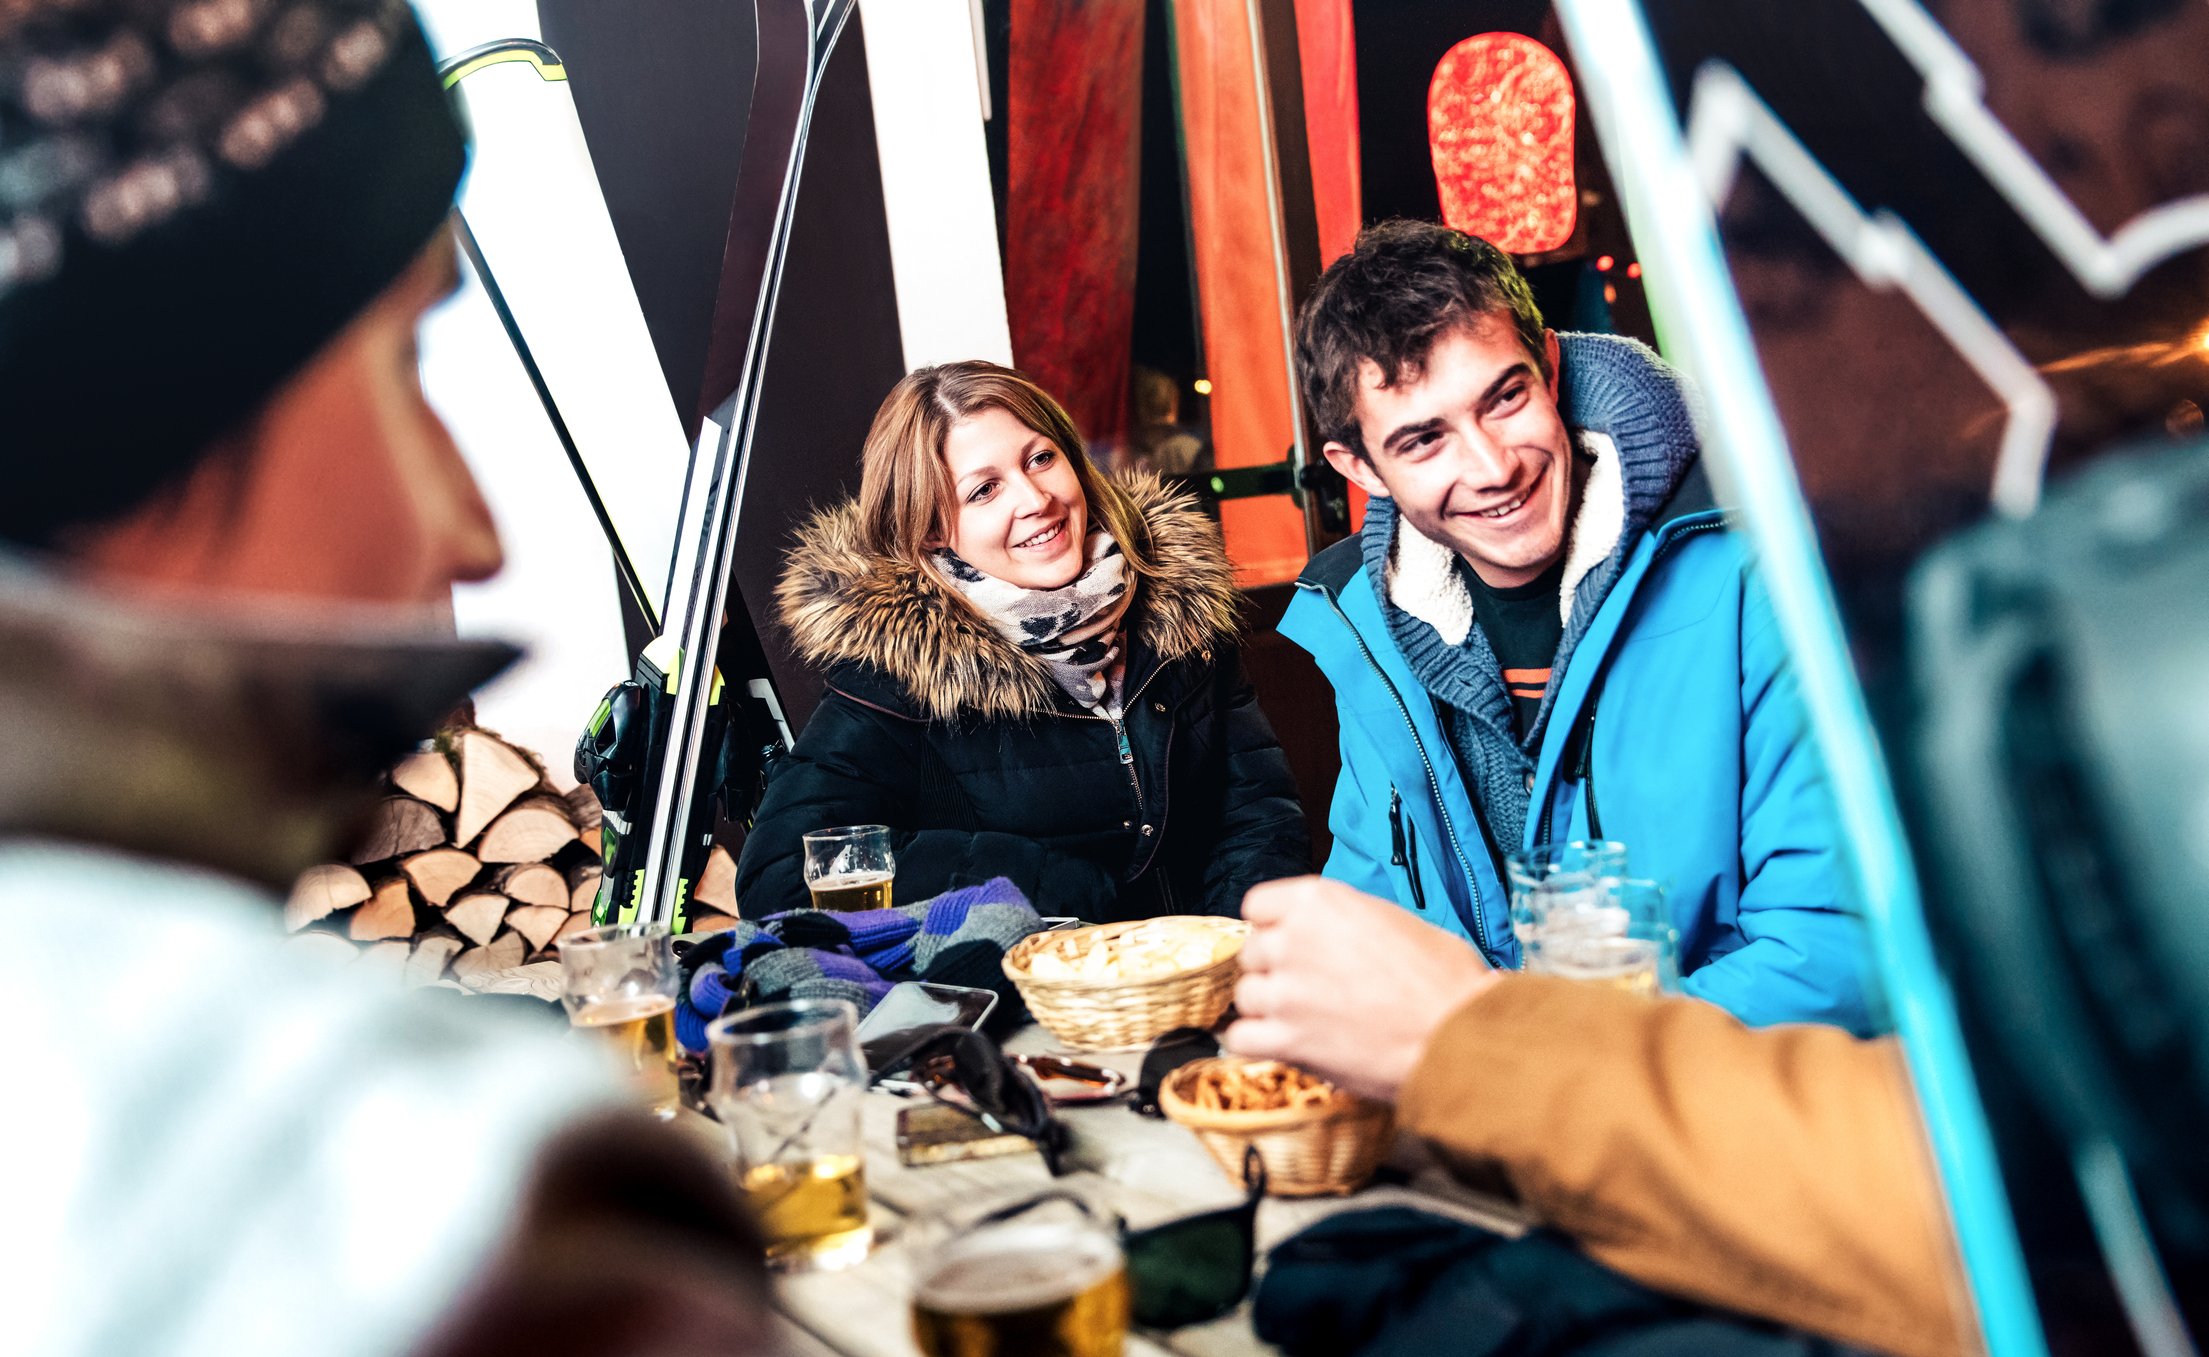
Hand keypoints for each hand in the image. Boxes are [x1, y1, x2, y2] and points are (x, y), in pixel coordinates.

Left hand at [1225, 876, 1497, 1102]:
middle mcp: (1293, 939)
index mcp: (1318, 901)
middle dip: (1274, 969)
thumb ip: (1348, 922)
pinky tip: (1280, 1043)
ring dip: (1267, 1009)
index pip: (1258, 906)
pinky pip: (1240, 1038)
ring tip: (1302, 1019)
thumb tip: (1336, 935)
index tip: (1287, 942)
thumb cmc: (1444, 979)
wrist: (1457, 1035)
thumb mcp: (1395, 922)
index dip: (1273, 927)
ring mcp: (1286, 991)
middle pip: (1252, 952)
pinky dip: (1255, 1044)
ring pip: (1245, 996)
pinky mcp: (1287, 1039)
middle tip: (1306, 986)